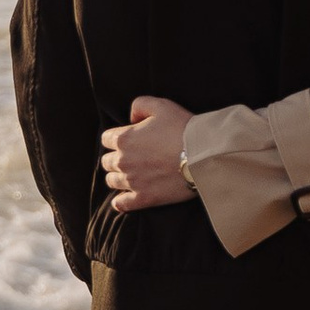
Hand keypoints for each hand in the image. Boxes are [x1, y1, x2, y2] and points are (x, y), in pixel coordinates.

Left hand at [101, 96, 194, 211]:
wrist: (203, 155)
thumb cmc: (183, 128)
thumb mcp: (161, 105)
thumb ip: (140, 105)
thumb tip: (131, 118)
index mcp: (124, 138)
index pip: (106, 139)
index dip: (115, 137)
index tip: (128, 139)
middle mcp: (123, 161)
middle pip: (107, 161)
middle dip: (116, 158)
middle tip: (131, 157)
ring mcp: (132, 182)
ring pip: (112, 181)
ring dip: (118, 177)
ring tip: (131, 175)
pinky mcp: (144, 198)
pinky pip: (121, 204)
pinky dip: (120, 201)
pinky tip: (125, 198)